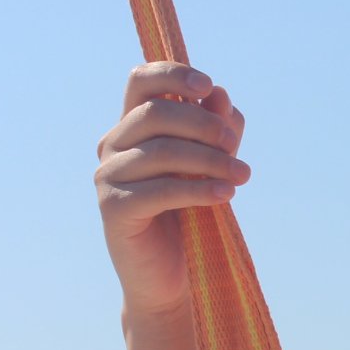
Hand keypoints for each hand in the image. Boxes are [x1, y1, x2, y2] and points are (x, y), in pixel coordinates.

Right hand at [96, 61, 250, 323]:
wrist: (170, 274)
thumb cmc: (190, 211)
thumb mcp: (211, 162)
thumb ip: (217, 127)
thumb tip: (220, 95)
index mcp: (132, 124)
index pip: (141, 80)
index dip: (173, 74)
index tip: (208, 86)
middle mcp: (112, 144)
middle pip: (157, 113)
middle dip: (204, 125)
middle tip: (235, 148)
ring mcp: (107, 175)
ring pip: (162, 151)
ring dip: (211, 160)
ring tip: (242, 175)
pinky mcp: (113, 208)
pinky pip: (161, 189)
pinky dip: (200, 189)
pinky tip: (227, 194)